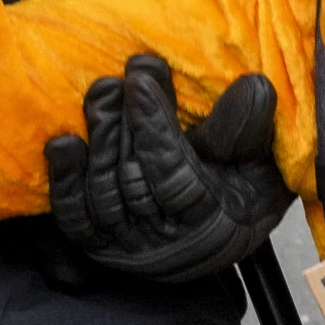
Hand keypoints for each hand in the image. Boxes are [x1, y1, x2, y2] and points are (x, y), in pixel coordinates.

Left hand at [46, 55, 288, 281]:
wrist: (224, 222)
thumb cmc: (246, 182)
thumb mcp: (262, 155)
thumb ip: (251, 128)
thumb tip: (254, 87)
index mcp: (217, 225)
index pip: (174, 177)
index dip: (154, 127)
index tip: (142, 80)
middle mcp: (170, 244)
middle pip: (133, 183)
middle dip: (122, 125)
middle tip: (119, 77)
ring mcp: (132, 247)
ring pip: (103, 196)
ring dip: (98, 140)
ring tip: (103, 91)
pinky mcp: (102, 246)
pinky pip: (76, 220)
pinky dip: (66, 182)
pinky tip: (63, 143)